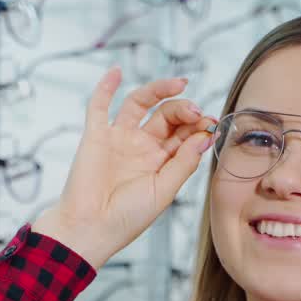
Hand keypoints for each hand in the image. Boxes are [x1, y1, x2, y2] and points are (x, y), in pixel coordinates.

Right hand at [37, 67, 214, 267]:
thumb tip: (204, 136)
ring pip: (140, 104)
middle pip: (166, 117)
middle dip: (184, 110)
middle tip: (196, 112)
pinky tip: (116, 71)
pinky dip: (106, 87)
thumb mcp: (164, 191)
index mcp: (160, 163)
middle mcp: (141, 147)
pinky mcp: (95, 136)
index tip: (210, 124)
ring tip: (178, 84)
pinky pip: (99, 106)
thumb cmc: (127, 218)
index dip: (198, 127)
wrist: (91, 229)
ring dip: (159, 91)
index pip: (183, 135)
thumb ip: (183, 163)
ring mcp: (118, 139)